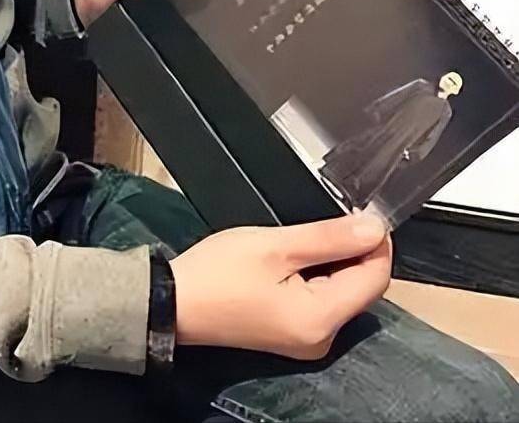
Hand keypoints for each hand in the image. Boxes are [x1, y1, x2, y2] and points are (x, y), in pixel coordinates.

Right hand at [171, 212, 391, 358]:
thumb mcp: (275, 245)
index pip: (374, 279)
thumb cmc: (219, 272)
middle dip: (356, 251)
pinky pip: (324, 302)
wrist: (174, 303)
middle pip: (362, 289)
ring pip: (344, 294)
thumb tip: (375, 227)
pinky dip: (322, 275)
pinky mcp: (293, 335)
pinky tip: (302, 254)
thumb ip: (329, 237)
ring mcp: (308, 341)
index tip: (365, 209)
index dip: (377, 242)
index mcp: (321, 319)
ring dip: (338, 261)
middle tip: (335, 214)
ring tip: (312, 232)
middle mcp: (323, 338)